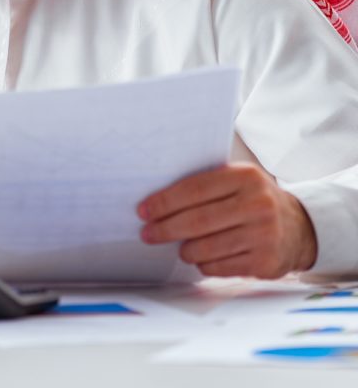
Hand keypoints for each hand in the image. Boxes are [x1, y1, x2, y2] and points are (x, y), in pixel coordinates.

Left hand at [137, 163, 316, 278]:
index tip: (144, 210)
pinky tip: (201, 258)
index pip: (195, 189)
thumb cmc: (253, 200)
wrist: (300, 227)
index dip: (165, 201)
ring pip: (207, 247)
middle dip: (166, 228)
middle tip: (147, 233)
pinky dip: (204, 264)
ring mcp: (265, 235)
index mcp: (245, 177)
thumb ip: (206, 184)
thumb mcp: (238, 180)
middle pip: (198, 220)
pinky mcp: (266, 263)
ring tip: (179, 247)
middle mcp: (258, 204)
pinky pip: (220, 267)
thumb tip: (157, 199)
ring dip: (185, 249)